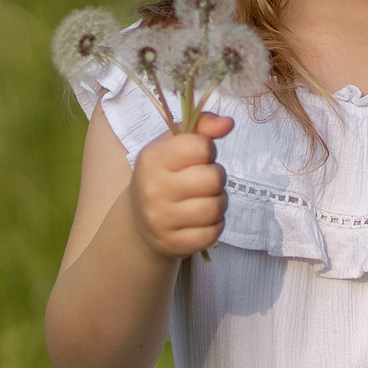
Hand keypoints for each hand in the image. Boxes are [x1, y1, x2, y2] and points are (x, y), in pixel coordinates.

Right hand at [125, 113, 230, 260]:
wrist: (139, 223)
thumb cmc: (163, 177)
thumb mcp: (173, 146)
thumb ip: (201, 128)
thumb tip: (228, 123)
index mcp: (152, 159)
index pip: (201, 146)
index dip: (207, 151)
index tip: (197, 158)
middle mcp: (153, 189)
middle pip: (214, 178)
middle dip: (216, 178)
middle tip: (203, 182)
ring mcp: (161, 220)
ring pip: (216, 207)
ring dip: (218, 202)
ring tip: (204, 200)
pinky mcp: (172, 244)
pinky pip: (213, 233)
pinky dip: (214, 225)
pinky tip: (201, 220)